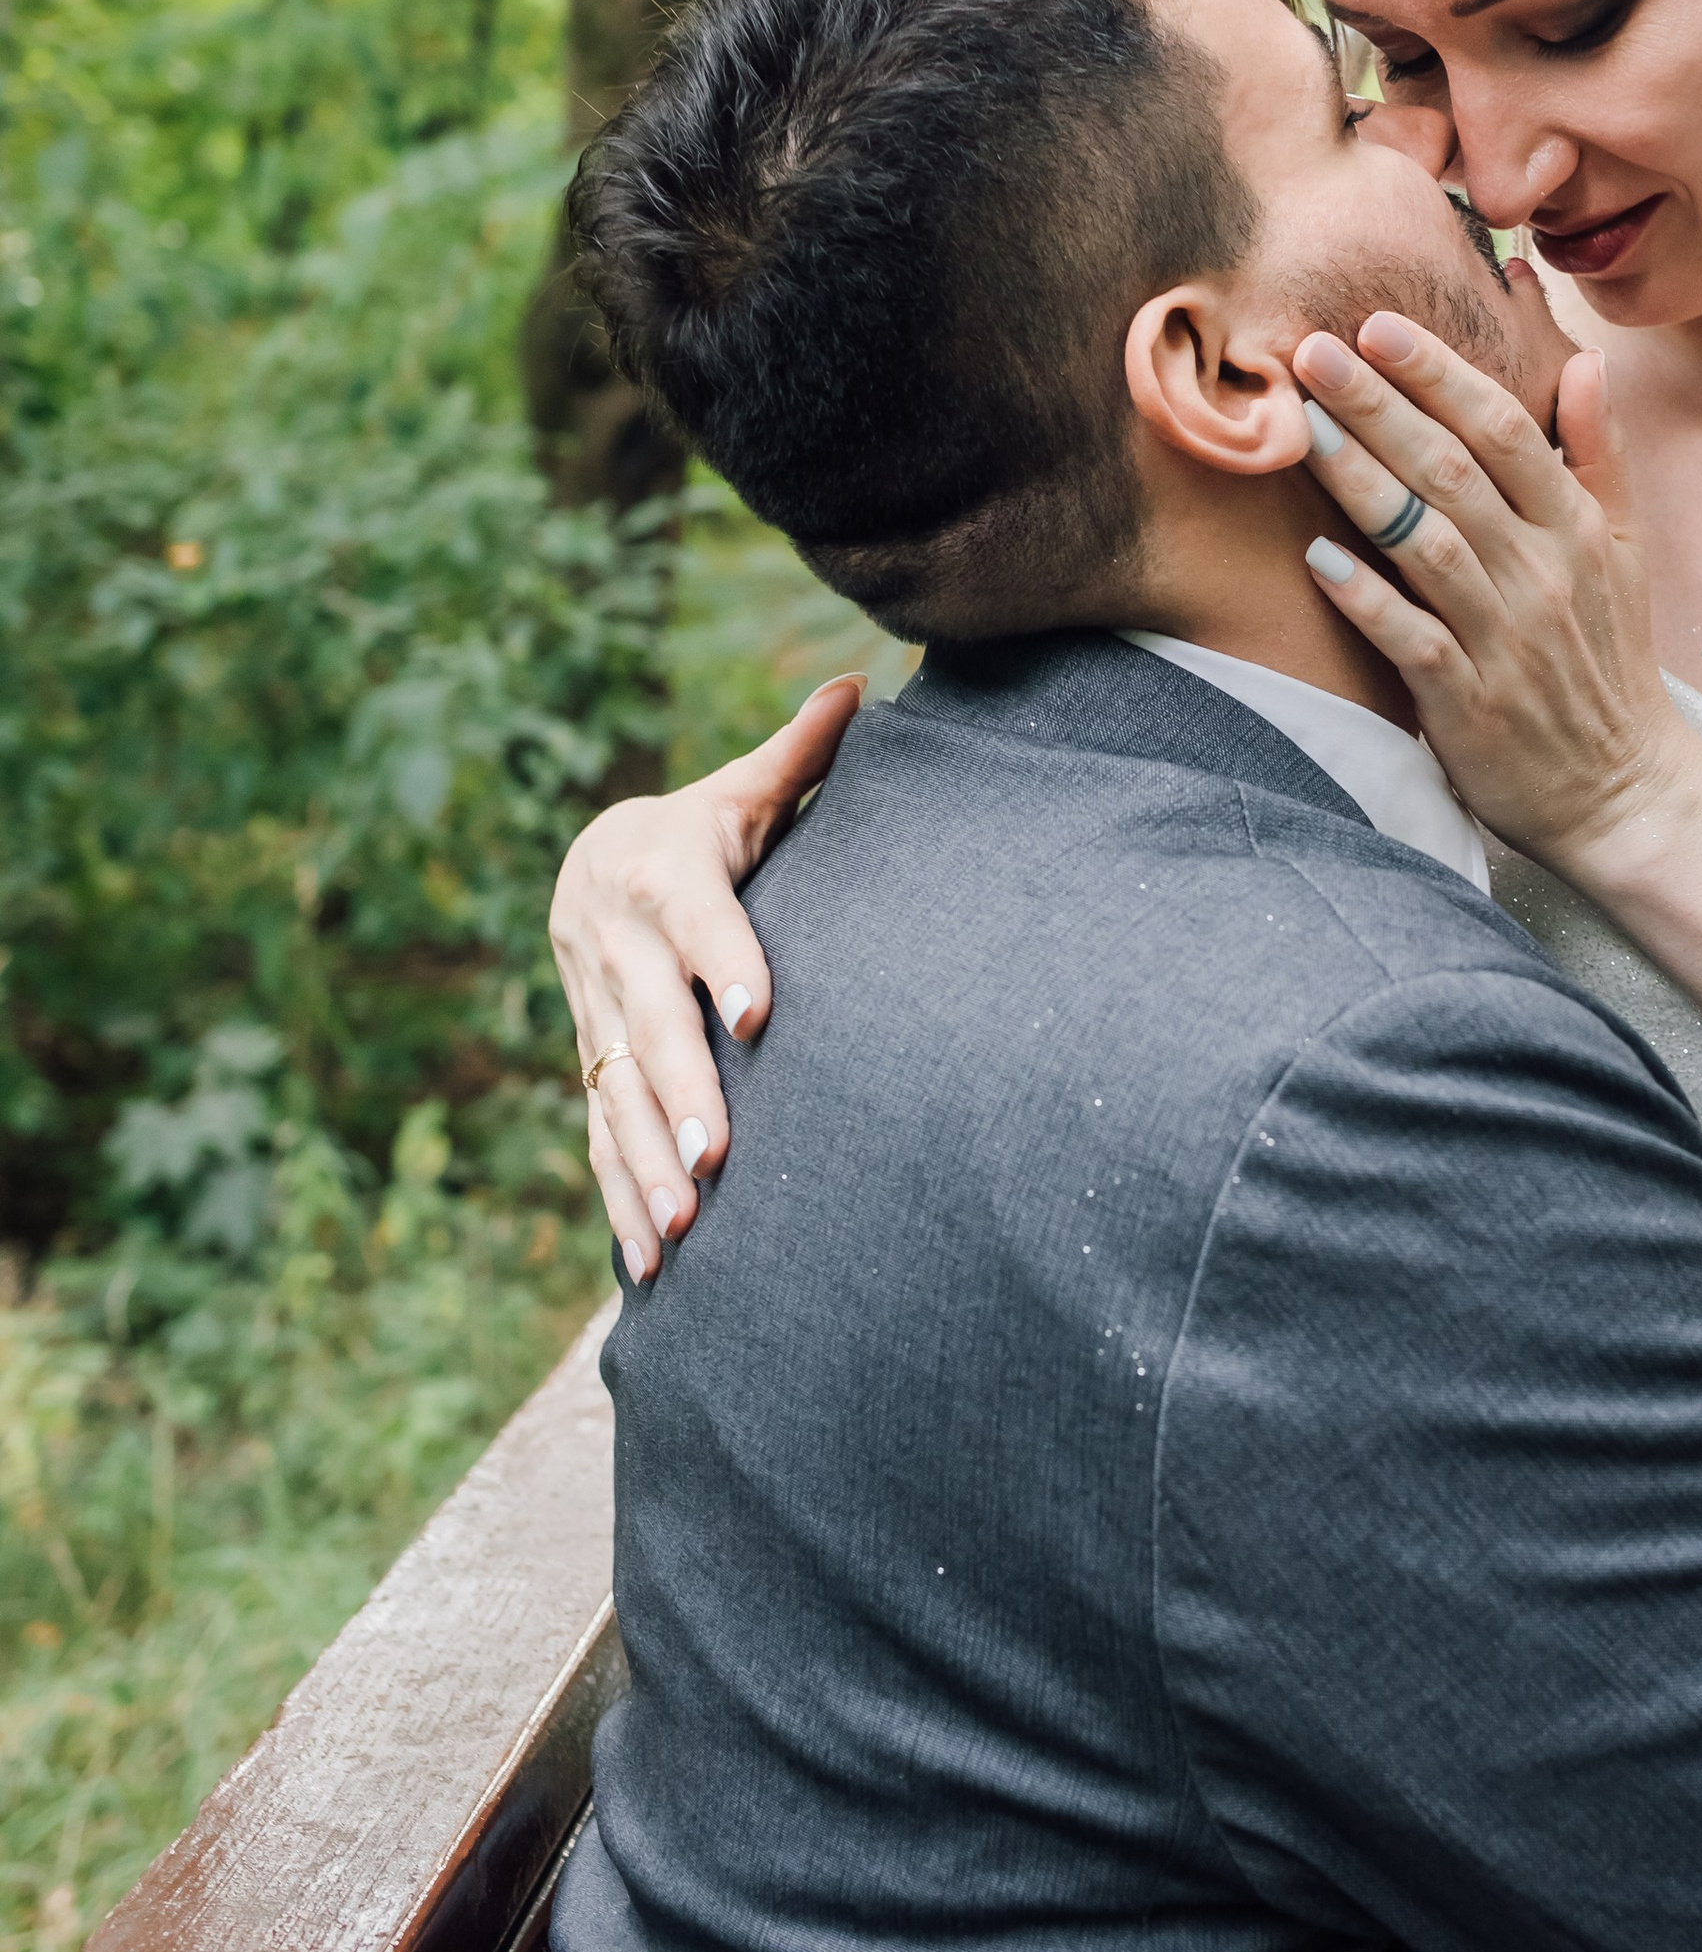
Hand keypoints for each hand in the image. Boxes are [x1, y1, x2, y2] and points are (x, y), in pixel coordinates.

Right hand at [548, 672, 863, 1279]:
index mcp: (660, 874)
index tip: (760, 1013)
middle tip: (718, 1156)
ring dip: (648, 1164)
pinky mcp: (590, 1063)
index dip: (724, 961)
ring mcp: (595, 1015)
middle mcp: (616, 948)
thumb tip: (862, 687)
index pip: (697, 920)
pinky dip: (621, 1201)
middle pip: (650, 1027)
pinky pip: (598, 1138)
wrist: (589, 867)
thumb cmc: (697, 831)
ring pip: (616, 1096)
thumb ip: (800, 755)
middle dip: (681, 1094)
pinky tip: (654, 1264)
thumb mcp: (738, 790)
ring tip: (691, 1226)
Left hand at [1291, 309, 1691, 872]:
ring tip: (1301, 427)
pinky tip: (1317, 558)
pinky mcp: (1468, 700)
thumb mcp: (1624, 550)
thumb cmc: (1609, 660)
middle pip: (1451, 471)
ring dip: (1360, 481)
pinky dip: (1366, 597)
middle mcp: (1541, 572)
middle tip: (1312, 351)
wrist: (1623, 790)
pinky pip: (1411, 637)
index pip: (1504, 428)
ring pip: (1424, 542)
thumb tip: (1586, 361)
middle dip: (1379, 405)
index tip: (1377, 326)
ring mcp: (1504, 636)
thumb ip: (1600, 453)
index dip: (1439, 374)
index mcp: (1574, 526)